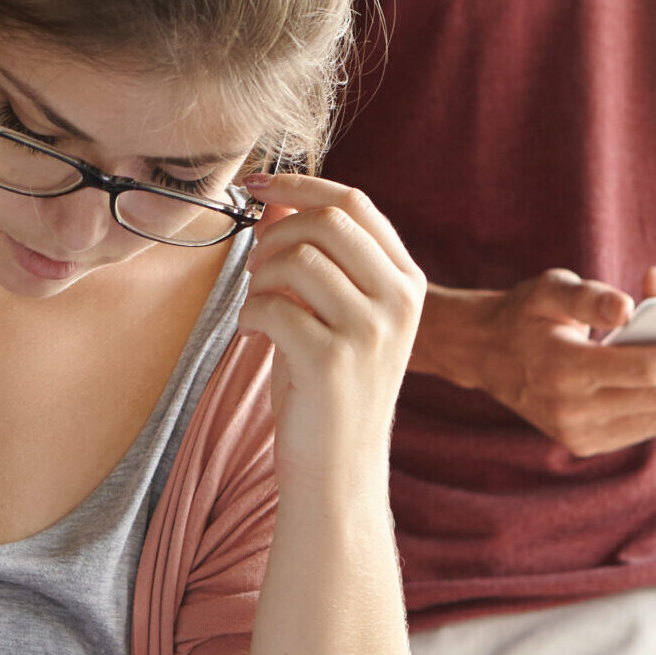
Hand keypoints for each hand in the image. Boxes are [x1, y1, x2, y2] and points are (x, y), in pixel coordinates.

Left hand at [235, 173, 425, 497]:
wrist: (339, 468)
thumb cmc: (329, 388)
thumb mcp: (330, 313)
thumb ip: (314, 257)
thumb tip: (276, 200)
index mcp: (405, 282)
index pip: (355, 203)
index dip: (300, 185)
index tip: (257, 186)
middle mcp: (399, 301)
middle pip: (329, 220)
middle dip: (276, 233)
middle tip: (255, 267)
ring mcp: (371, 331)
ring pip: (300, 258)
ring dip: (261, 276)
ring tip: (258, 306)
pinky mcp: (332, 361)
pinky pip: (273, 305)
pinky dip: (249, 314)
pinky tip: (254, 336)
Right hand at [421, 271, 655, 456]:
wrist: (482, 354)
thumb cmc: (524, 313)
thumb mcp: (548, 288)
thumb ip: (588, 296)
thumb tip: (629, 306)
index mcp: (562, 369)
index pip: (646, 369)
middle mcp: (569, 410)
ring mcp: (576, 433)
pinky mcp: (582, 443)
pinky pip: (644, 429)